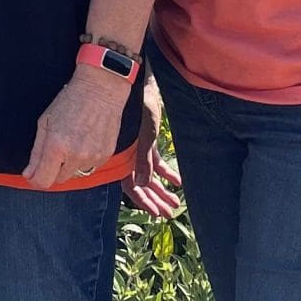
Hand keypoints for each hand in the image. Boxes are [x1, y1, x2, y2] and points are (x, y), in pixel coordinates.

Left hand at [24, 66, 130, 188]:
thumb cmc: (70, 101)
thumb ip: (36, 153)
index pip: (43, 181)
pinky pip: (90, 167)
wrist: (101, 89)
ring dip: (70, 164)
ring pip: (75, 174)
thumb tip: (29, 175)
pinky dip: (85, 159)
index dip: (36, 180)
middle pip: (59, 180)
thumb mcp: (45, 122)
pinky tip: (85, 140)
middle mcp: (75, 156)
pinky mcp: (106, 155)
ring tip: (73, 140)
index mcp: (56, 147)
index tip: (34, 175)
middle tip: (55, 149)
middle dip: (53, 169)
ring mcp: (93, 157)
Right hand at [122, 77, 183, 218]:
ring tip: (174, 203)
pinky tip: (177, 182)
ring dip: (162, 189)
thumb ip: (143, 161)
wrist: (136, 87)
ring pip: (150, 176)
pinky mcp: (147, 142)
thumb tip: (144, 184)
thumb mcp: (144, 136)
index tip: (156, 213)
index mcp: (123, 158)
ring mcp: (138, 150)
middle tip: (168, 213)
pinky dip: (166, 172)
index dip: (143, 201)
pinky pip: (156, 162)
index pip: (132, 187)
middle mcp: (128, 157)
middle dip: (155, 200)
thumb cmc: (137, 110)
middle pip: (142, 185)